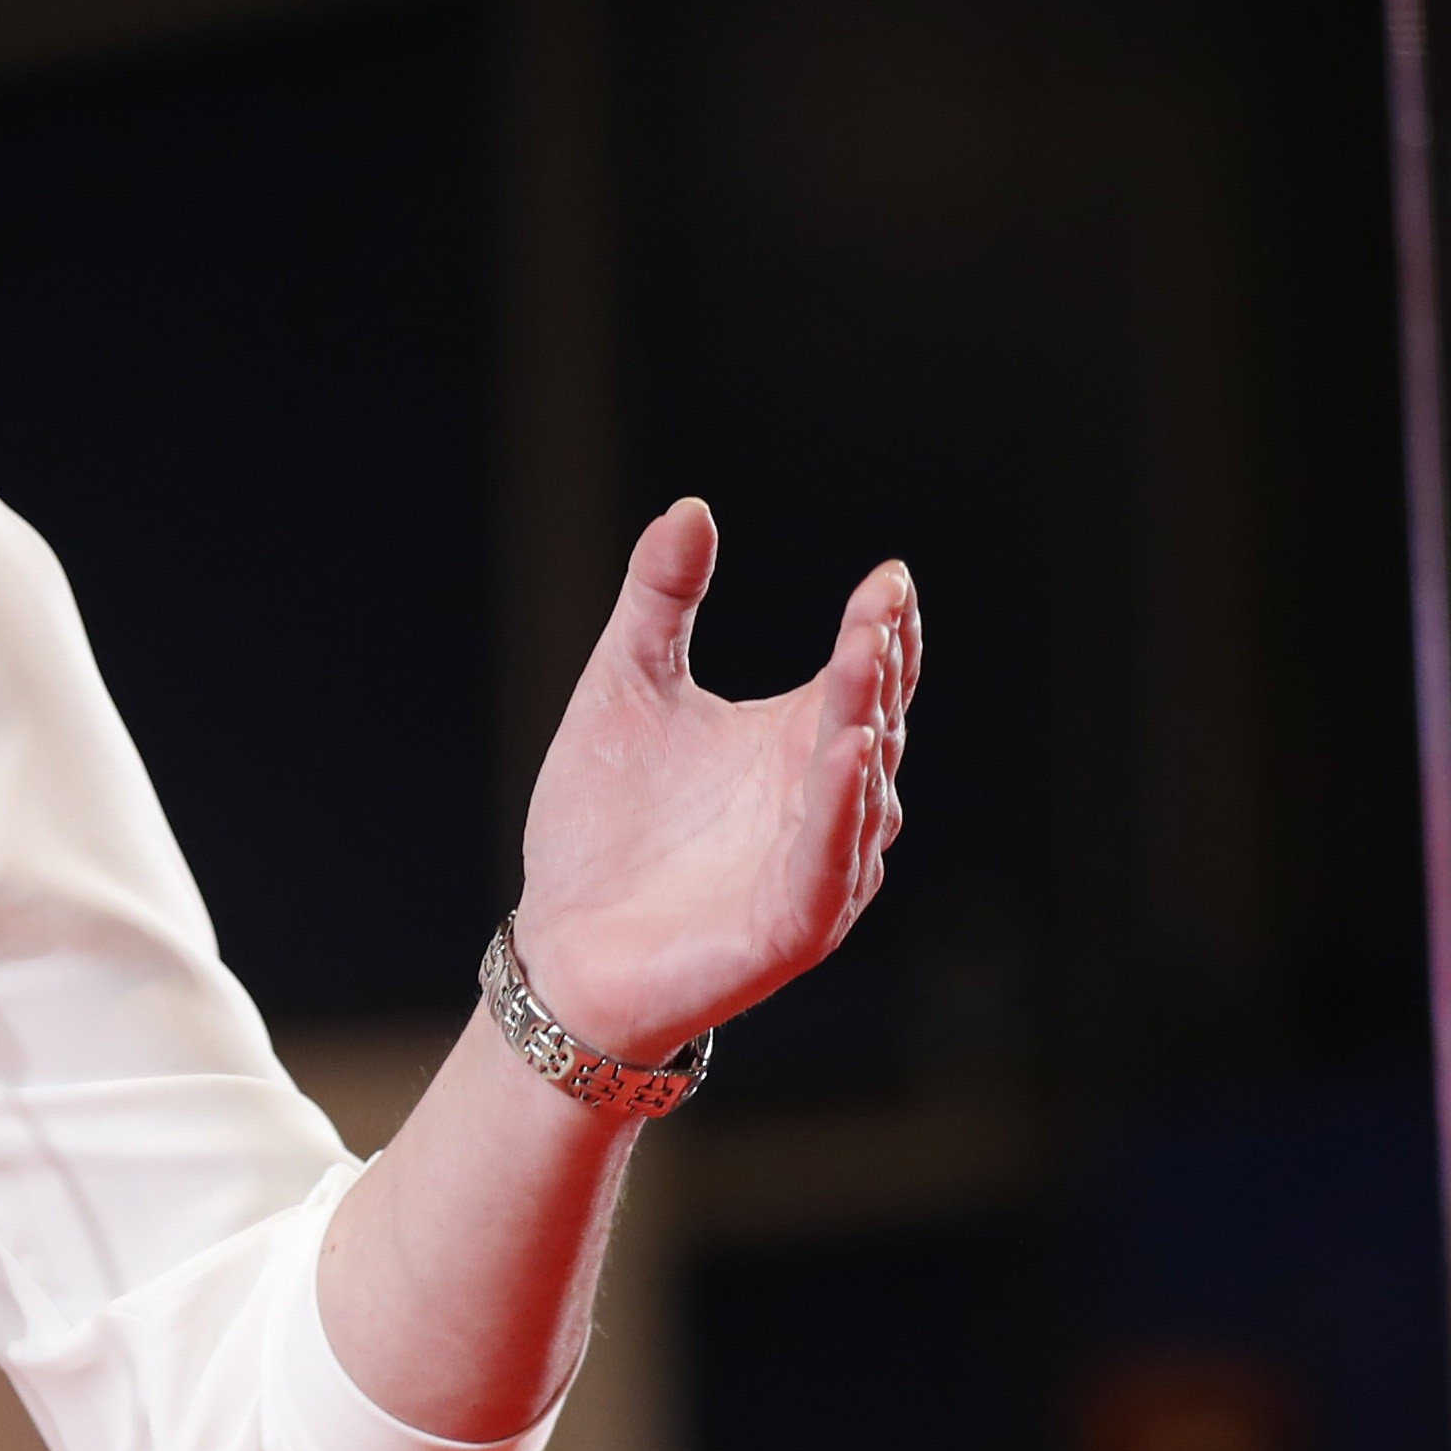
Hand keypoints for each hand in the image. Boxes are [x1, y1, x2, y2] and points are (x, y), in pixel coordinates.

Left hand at [510, 501, 917, 1064]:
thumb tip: (691, 507)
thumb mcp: (625, 686)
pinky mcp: (793, 924)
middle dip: (879, 663)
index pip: (865, 674)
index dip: (881, 627)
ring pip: (862, 789)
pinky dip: (842, 809)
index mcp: (798, 741)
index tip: (889, 575)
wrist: (561, 943)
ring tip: (867, 663)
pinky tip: (848, 752)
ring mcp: (816, 864)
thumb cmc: (602, 825)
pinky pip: (830, 861)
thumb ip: (659, 600)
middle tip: (881, 605)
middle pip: (873, 719)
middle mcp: (823, 800)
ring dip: (866, 724)